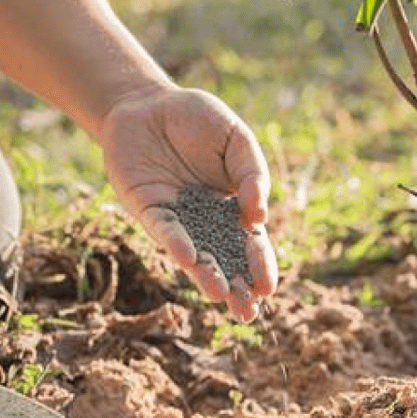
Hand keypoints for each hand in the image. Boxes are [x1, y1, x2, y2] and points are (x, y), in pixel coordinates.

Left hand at [99, 84, 276, 320]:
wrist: (149, 104)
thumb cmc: (198, 121)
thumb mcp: (237, 139)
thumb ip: (252, 173)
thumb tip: (259, 214)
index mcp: (233, 209)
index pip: (251, 245)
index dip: (260, 266)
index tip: (267, 288)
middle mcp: (206, 222)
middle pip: (226, 261)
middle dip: (237, 288)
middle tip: (247, 313)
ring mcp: (178, 219)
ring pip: (195, 255)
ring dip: (207, 276)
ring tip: (219, 296)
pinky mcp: (149, 209)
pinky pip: (165, 230)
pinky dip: (176, 242)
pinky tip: (187, 257)